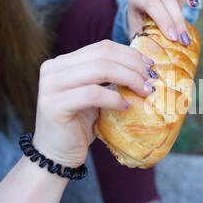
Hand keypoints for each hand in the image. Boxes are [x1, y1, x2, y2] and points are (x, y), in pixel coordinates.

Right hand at [32, 40, 156, 167]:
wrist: (57, 155)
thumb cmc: (80, 125)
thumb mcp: (95, 96)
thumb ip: (109, 79)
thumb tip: (144, 67)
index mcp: (63, 62)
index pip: (103, 47)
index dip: (130, 54)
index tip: (150, 66)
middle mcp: (53, 68)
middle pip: (104, 55)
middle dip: (133, 66)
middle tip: (151, 81)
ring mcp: (51, 85)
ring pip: (100, 70)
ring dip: (129, 79)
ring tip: (144, 92)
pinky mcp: (54, 105)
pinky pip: (93, 94)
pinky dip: (114, 99)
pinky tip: (126, 107)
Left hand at [127, 0, 202, 45]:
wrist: (144, 13)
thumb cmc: (143, 28)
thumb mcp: (140, 37)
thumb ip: (146, 46)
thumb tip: (153, 64)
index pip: (150, 4)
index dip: (163, 20)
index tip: (174, 38)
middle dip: (176, 18)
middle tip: (184, 39)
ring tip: (194, 5)